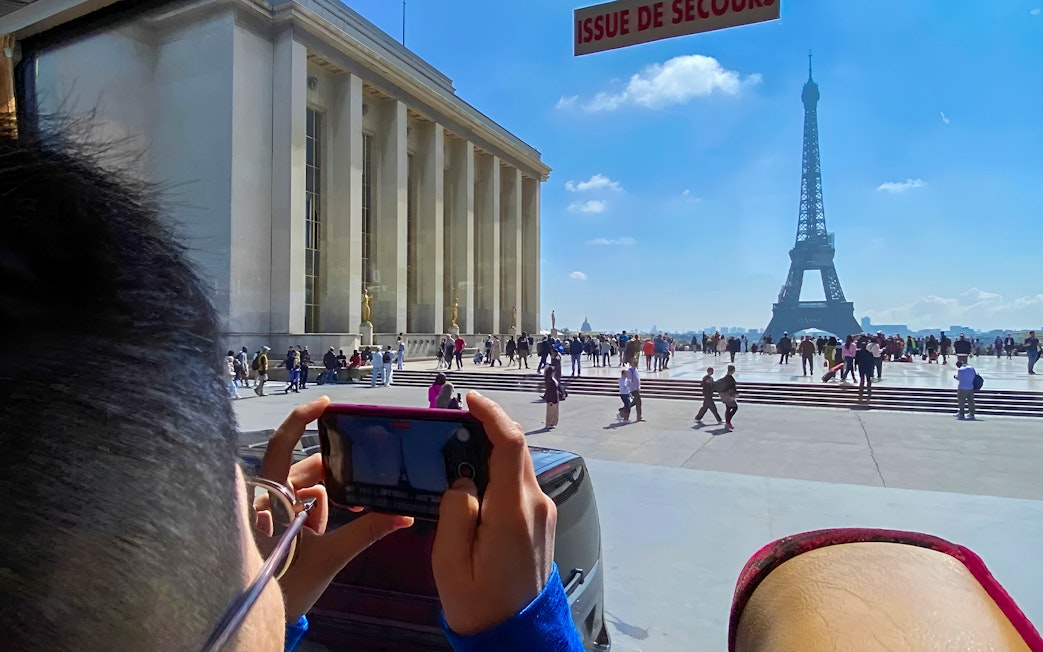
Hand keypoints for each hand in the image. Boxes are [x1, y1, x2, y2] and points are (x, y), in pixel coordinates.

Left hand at [259, 396, 413, 619]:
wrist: (259, 618)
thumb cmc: (285, 586)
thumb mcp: (330, 558)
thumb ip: (366, 532)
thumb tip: (404, 516)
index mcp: (269, 497)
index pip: (281, 445)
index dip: (302, 419)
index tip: (327, 404)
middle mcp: (262, 496)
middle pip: (302, 468)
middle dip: (331, 478)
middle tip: (357, 489)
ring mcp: (264, 509)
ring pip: (301, 487)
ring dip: (322, 501)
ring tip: (328, 529)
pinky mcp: (268, 521)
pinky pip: (295, 502)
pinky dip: (313, 510)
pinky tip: (321, 531)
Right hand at [432, 391, 556, 634]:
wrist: (514, 635)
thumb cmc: (478, 602)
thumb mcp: (448, 560)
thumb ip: (455, 511)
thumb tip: (463, 481)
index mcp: (513, 510)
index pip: (510, 444)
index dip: (491, 414)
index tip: (469, 400)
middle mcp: (536, 505)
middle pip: (515, 450)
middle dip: (486, 432)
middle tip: (452, 430)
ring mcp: (543, 513)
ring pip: (518, 468)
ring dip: (491, 457)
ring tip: (456, 462)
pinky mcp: (542, 521)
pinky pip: (520, 486)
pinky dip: (498, 477)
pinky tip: (475, 489)